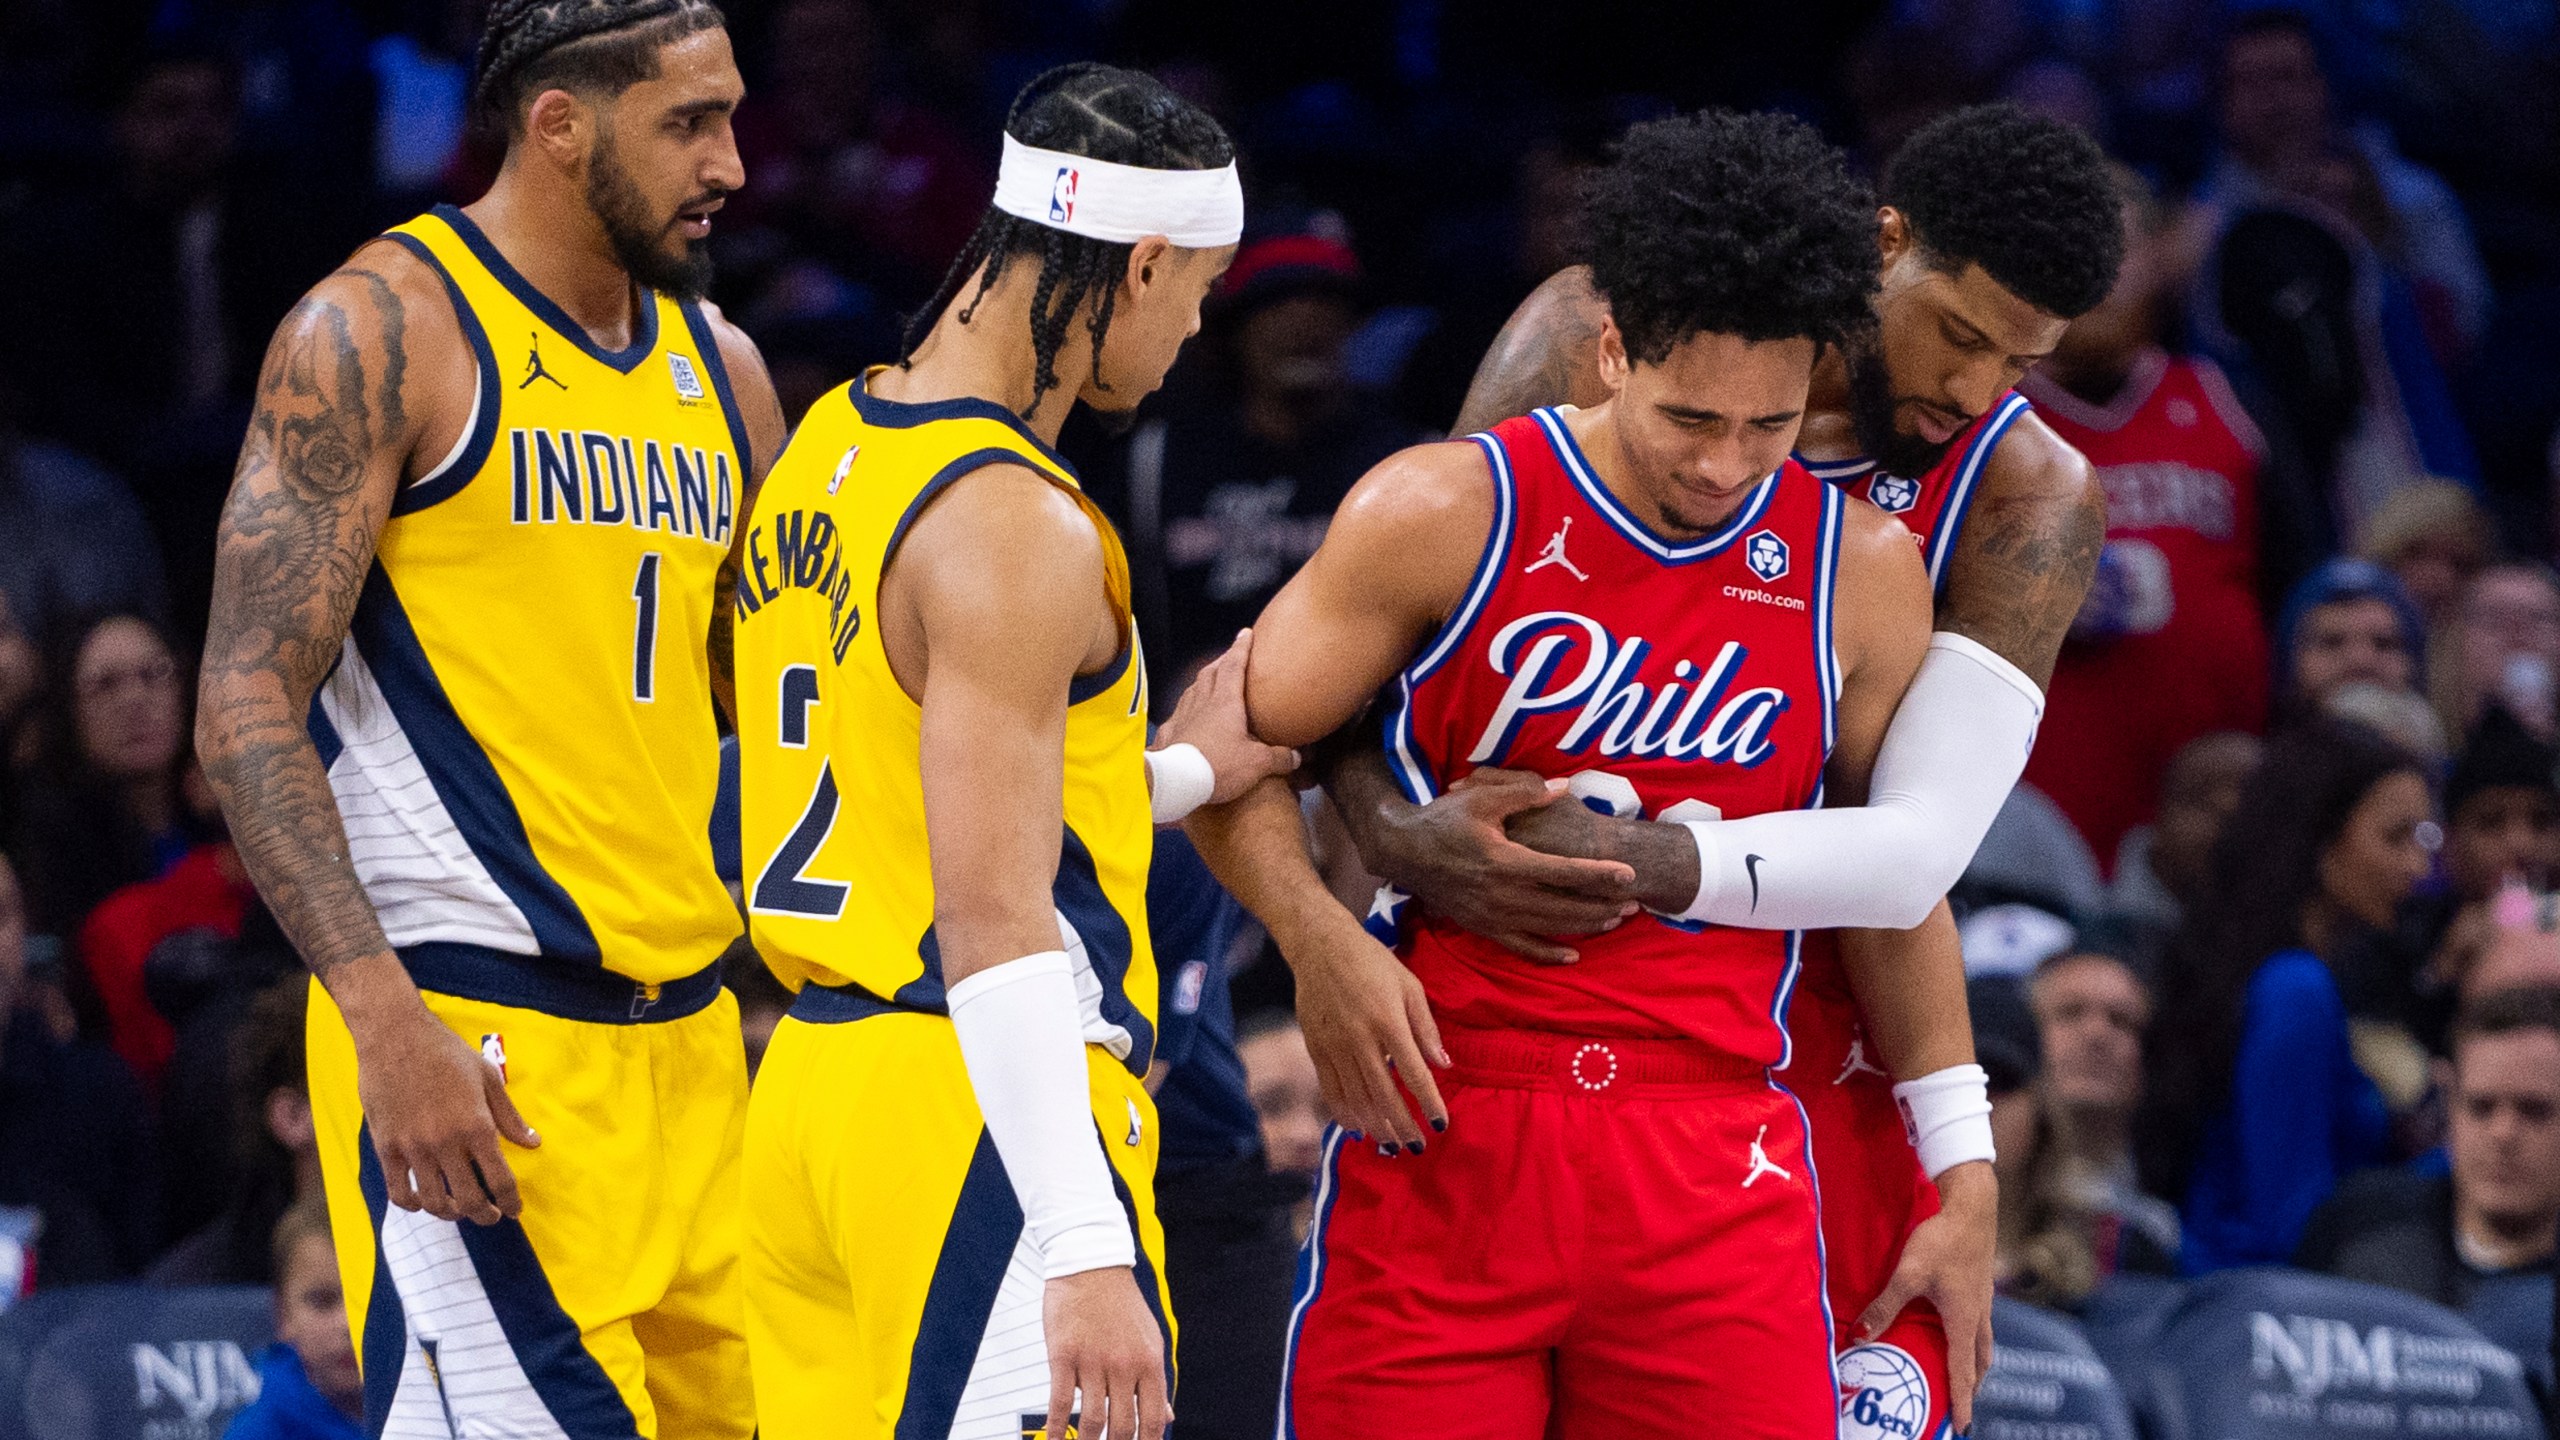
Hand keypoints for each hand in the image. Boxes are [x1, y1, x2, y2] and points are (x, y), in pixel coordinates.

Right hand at [353, 998, 539, 1224]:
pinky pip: (398, 1192)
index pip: (500, 1180)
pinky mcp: (386, 1147)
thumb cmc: (446, 1052)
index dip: (510, 1202)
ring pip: (433, 1201)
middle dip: (485, 1214)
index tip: (514, 1210)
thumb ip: (510, 1116)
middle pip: (469, 1199)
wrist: (395, 1036)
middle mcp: (446, 1142)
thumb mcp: (488, 1077)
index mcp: (476, 1125)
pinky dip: (413, 1204)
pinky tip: (423, 1202)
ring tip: (459, 1210)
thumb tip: (532, 1143)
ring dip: (450, 1214)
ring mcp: (413, 1147)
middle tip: (491, 1216)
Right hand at [1042, 1266, 1169, 1439]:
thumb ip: (1154, 1381)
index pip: (1154, 1419)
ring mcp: (1093, 1361)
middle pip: (1123, 1426)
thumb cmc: (1121, 1304)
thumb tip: (1167, 1416)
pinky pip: (1061, 1403)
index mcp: (1150, 1362)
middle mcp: (1124, 1365)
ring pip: (1093, 1420)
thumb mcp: (1149, 1340)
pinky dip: (1056, 1429)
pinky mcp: (1064, 1356)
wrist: (1091, 1265)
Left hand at [1156, 628, 1297, 803]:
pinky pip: (1177, 715)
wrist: (1175, 781)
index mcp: (1225, 702)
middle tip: (1230, 657)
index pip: (1234, 666)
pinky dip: (1185, 710)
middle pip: (1210, 673)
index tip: (1246, 633)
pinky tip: (1185, 717)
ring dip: (1202, 682)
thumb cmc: (1217, 767)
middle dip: (1222, 661)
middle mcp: (1201, 702)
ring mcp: (1181, 716)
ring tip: (1209, 682)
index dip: (1241, 648)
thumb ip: (1278, 758)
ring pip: (1192, 690)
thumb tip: (1296, 757)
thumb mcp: (1257, 764)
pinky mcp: (1169, 734)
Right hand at [1287, 913, 1449, 1151]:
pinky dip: (1343, 1112)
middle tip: (1416, 1146)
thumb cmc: (1372, 962)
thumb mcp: (1409, 986)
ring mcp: (1334, 1044)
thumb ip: (1426, 1028)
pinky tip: (1356, 1128)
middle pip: (1383, 1094)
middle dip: (1401, 1125)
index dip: (1428, 1102)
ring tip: (1390, 1145)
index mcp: (1389, 1020)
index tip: (1440, 1125)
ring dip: (1375, 1125)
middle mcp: (1360, 1037)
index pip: (1413, 1073)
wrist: (1320, 945)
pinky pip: (1330, 1088)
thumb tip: (1443, 1065)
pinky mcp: (1315, 1047)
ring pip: (1355, 1097)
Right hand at [1375, 767, 1637, 963]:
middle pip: (1564, 905)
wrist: (1403, 850)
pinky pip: (1521, 947)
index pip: (1563, 871)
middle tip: (1635, 902)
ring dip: (1584, 926)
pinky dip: (1548, 953)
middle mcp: (1500, 894)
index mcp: (1504, 861)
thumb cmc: (1443, 819)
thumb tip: (1563, 788)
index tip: (1629, 875)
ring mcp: (1491, 916)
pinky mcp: (1482, 927)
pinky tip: (1572, 955)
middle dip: (1602, 905)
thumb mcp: (1480, 797)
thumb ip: (1524, 793)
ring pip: (1548, 927)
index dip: (1599, 874)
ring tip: (1615, 920)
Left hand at [1858, 1161, 1994, 1432]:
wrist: (1972, 1206)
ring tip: (1964, 1377)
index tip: (1963, 1425)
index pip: (1962, 1371)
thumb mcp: (1908, 1274)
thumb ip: (1884, 1306)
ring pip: (1983, 1344)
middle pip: (1979, 1363)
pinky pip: (1980, 1325)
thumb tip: (1860, 1337)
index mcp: (1963, 1320)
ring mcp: (1983, 1301)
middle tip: (1960, 1407)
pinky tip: (1959, 1332)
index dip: (1960, 1399)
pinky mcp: (1979, 1286)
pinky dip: (1973, 1341)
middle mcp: (1978, 1316)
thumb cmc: (1941, 1239)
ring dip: (1974, 1365)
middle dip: (1970, 1387)